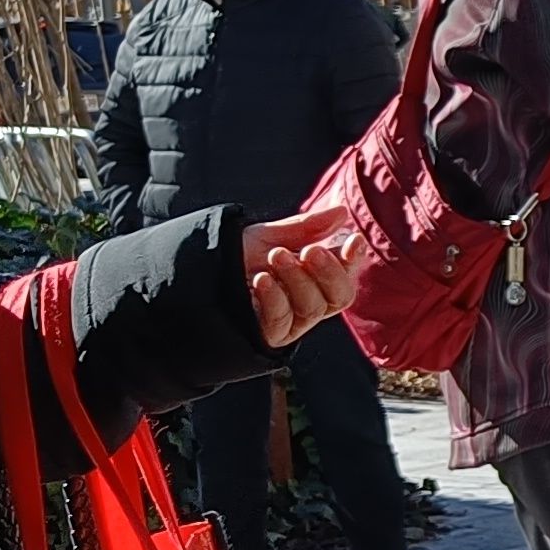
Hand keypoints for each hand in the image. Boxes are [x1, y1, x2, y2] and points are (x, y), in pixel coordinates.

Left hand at [243, 215, 358, 347]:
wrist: (195, 276)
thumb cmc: (233, 257)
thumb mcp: (268, 236)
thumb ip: (305, 228)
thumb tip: (342, 213)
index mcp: (315, 278)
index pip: (345, 274)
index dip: (353, 259)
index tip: (353, 240)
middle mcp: (309, 301)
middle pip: (340, 296)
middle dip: (330, 272)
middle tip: (311, 250)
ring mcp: (291, 321)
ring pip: (313, 307)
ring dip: (298, 279)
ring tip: (276, 256)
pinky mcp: (270, 336)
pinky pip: (282, 320)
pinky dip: (275, 297)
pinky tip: (263, 279)